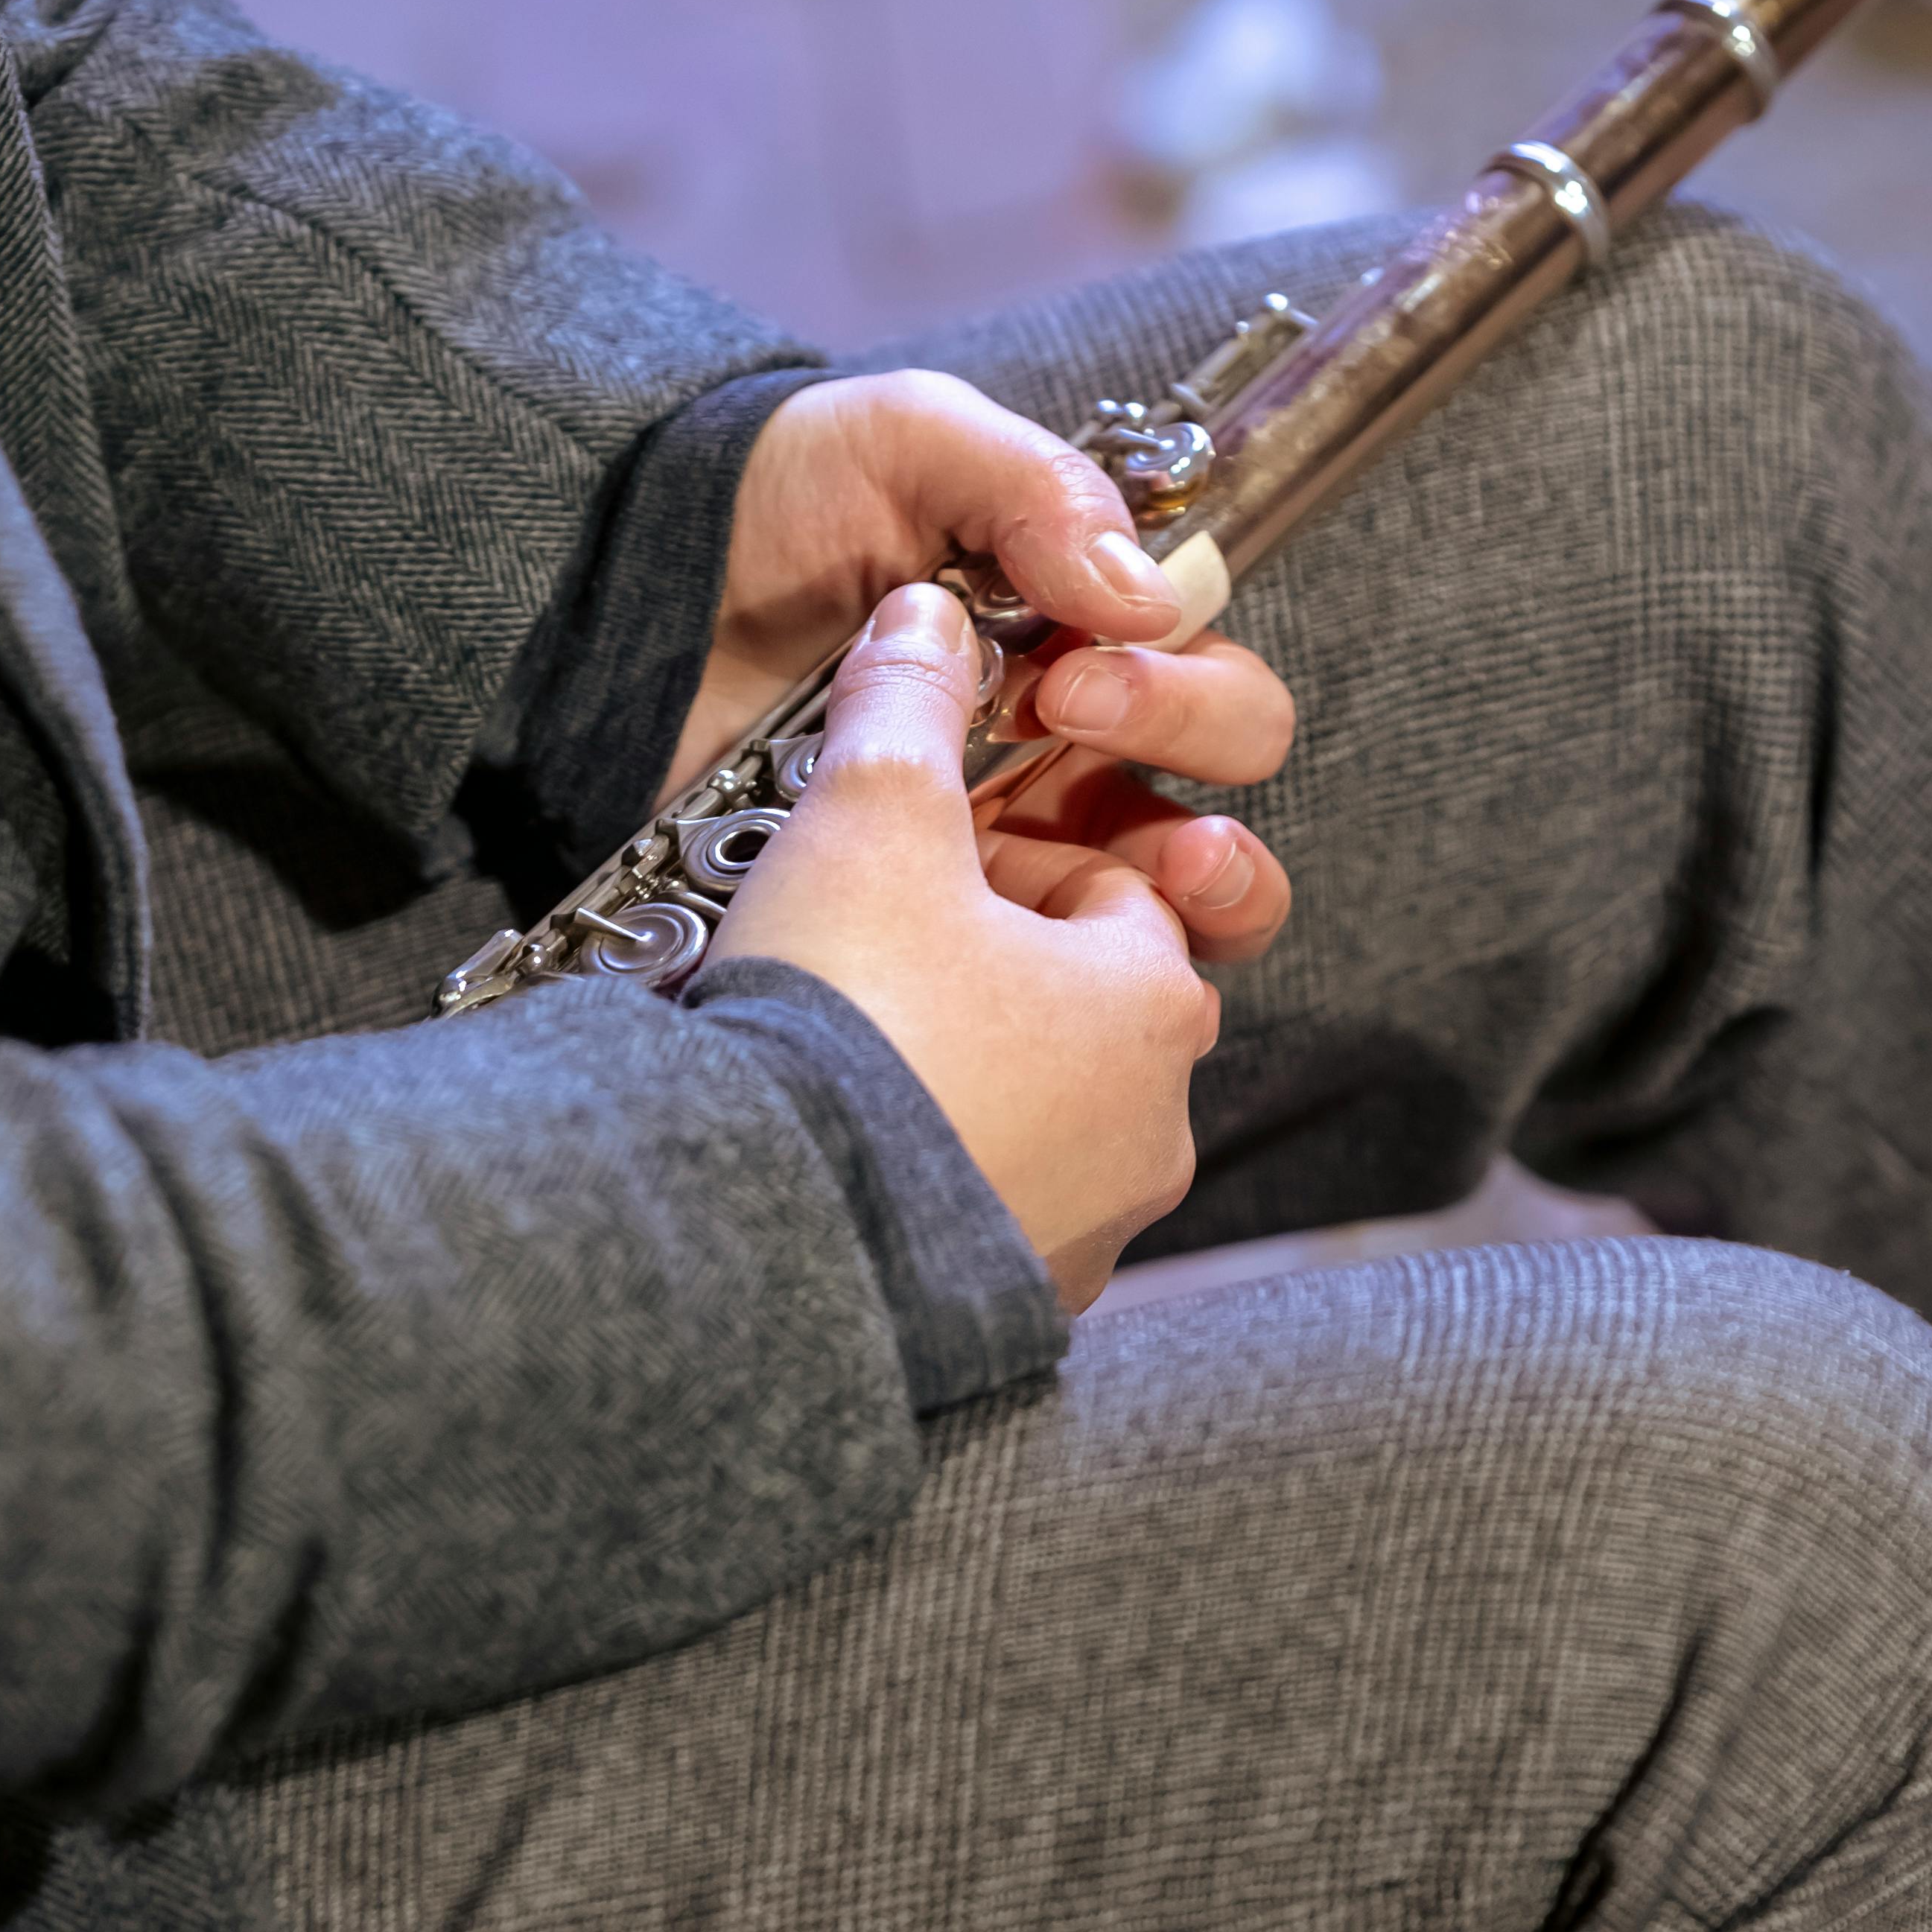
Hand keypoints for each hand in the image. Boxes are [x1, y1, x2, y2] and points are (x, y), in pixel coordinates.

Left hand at [666, 368, 1296, 969]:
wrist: (626, 607)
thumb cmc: (780, 507)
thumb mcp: (910, 440)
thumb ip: (1034, 490)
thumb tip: (1140, 598)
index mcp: (1084, 645)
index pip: (1213, 679)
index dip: (1179, 686)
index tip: (1068, 666)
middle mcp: (1065, 759)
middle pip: (1215, 795)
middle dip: (1186, 752)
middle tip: (1063, 719)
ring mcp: (1001, 855)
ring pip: (1165, 917)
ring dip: (1201, 901)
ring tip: (1167, 883)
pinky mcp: (925, 932)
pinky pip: (1037, 991)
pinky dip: (1067, 986)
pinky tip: (1023, 952)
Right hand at [709, 582, 1212, 1313]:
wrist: (770, 1231)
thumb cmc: (850, 1012)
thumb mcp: (870, 810)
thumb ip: (909, 702)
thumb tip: (925, 622)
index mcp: (1161, 998)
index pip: (1120, 884)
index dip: (1016, 850)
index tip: (930, 853)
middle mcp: (1155, 1128)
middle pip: (1083, 1003)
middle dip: (993, 962)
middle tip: (886, 945)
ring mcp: (1090, 1231)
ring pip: (1036, 1110)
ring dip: (960, 1067)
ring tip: (851, 1046)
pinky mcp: (1009, 1309)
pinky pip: (982, 1209)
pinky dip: (927, 1168)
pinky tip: (843, 1142)